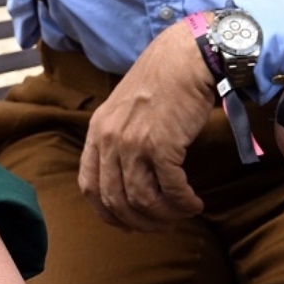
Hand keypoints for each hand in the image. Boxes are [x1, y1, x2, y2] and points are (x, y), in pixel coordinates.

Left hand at [77, 22, 217, 230]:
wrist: (185, 58)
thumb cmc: (161, 81)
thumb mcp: (124, 108)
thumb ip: (119, 139)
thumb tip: (129, 179)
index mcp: (97, 131)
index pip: (89, 186)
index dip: (107, 212)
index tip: (128, 222)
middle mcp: (110, 139)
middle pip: (115, 200)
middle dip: (139, 221)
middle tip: (161, 225)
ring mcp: (134, 143)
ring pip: (143, 200)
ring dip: (165, 215)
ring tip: (183, 213)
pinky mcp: (162, 146)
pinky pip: (170, 190)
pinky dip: (183, 203)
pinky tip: (193, 203)